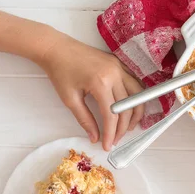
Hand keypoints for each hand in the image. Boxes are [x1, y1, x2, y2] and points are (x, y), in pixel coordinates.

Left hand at [40, 30, 143, 150]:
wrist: (57, 48)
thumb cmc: (60, 72)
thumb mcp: (70, 99)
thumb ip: (85, 120)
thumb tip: (95, 138)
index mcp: (100, 83)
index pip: (112, 115)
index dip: (111, 133)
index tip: (108, 145)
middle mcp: (115, 74)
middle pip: (127, 107)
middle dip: (123, 127)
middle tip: (116, 139)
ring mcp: (120, 67)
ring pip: (138, 95)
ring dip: (135, 113)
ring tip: (128, 126)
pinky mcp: (120, 64)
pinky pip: (135, 84)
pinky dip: (135, 98)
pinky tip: (130, 108)